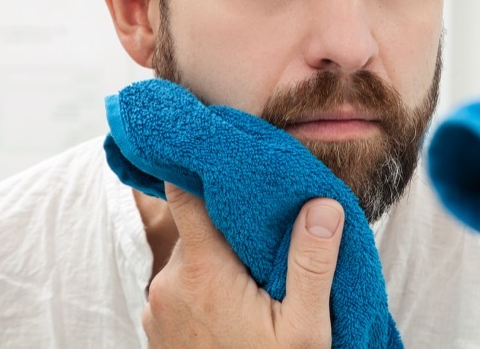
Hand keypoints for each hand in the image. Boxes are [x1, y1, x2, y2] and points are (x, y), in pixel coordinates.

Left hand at [143, 183, 344, 347]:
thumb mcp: (306, 329)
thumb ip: (313, 264)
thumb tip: (323, 205)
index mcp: (203, 272)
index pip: (185, 193)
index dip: (199, 165)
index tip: (220, 149)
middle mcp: (169, 283)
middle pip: (198, 228)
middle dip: (230, 227)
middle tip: (269, 240)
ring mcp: (157, 308)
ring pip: (190, 259)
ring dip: (219, 261)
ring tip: (258, 283)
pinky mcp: (157, 329)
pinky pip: (181, 289)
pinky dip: (205, 288)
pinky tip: (237, 309)